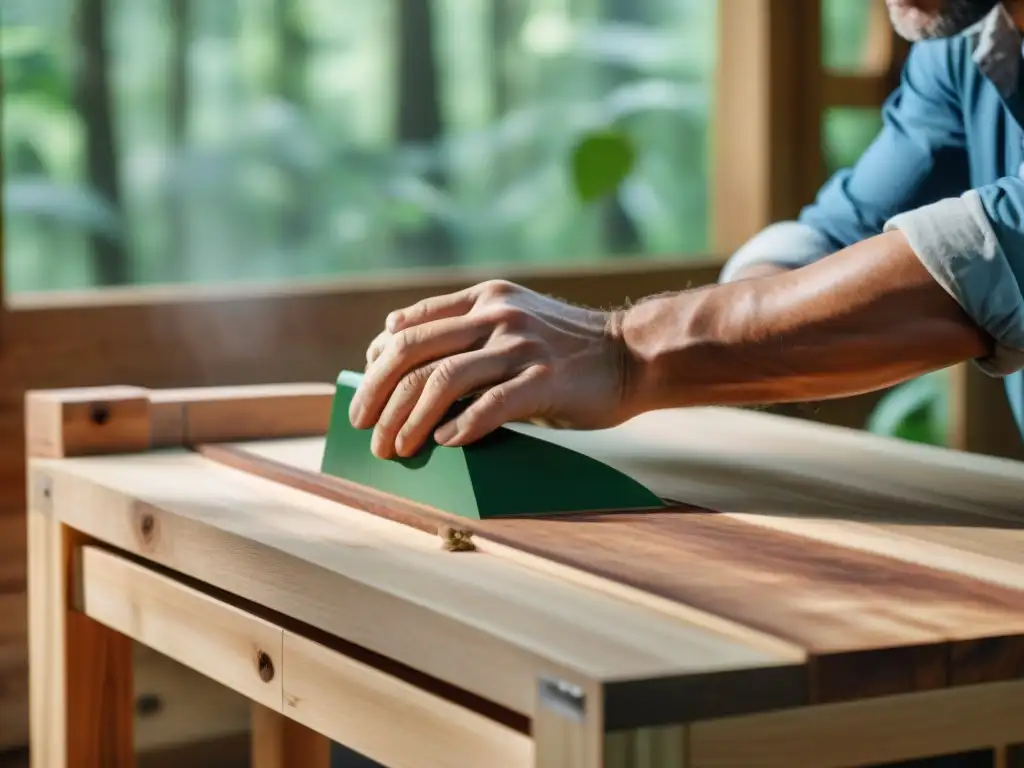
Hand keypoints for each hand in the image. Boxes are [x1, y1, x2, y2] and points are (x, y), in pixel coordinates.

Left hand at [348, 279, 631, 457]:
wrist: (631, 354)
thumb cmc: (565, 348)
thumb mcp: (513, 320)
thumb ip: (464, 328)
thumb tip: (394, 342)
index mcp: (484, 299)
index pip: (410, 326)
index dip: (378, 361)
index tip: (365, 393)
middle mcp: (497, 315)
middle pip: (414, 352)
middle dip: (380, 394)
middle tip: (364, 427)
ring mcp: (521, 347)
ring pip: (443, 380)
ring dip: (409, 419)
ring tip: (396, 448)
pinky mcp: (545, 380)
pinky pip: (491, 406)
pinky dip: (462, 427)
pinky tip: (445, 444)